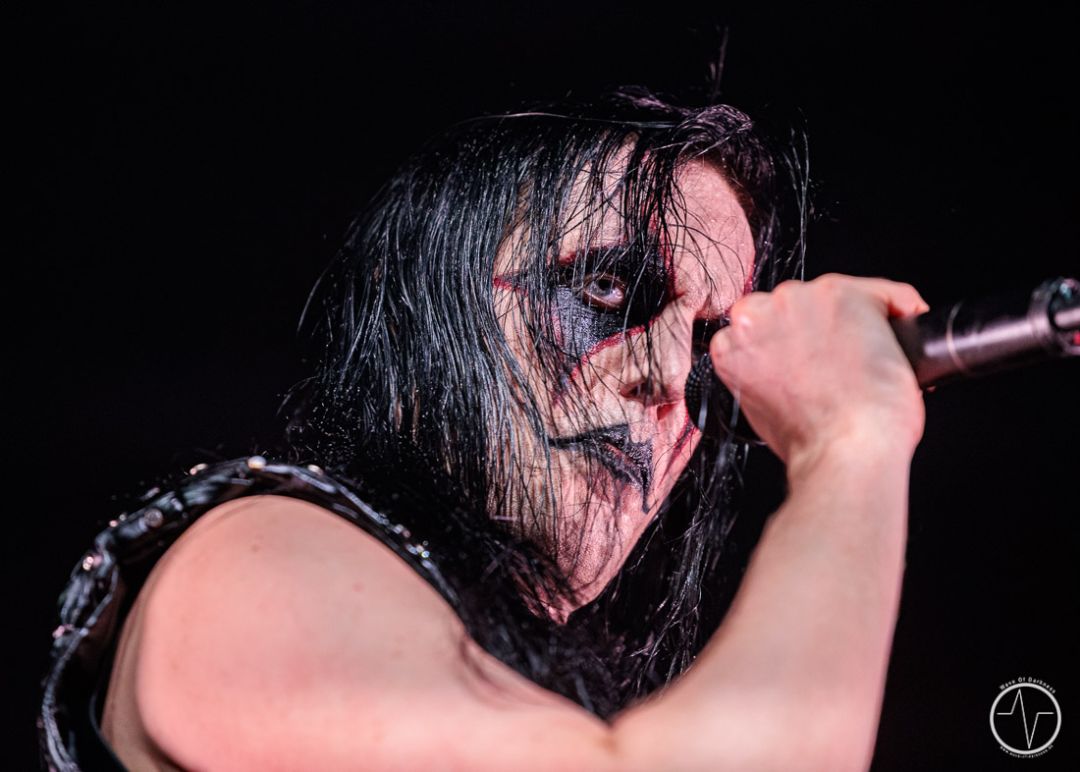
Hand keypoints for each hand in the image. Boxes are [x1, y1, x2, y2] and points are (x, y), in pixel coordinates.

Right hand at [709, 273, 929, 467]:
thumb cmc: (809, 440)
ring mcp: (802, 299)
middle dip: (821, 328)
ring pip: (838, 297)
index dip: (794, 344)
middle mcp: (760, 312)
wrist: (843, 447)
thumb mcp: (763, 407)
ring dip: (857, 320)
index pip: (765, 326)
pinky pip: (886, 295)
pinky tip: (905, 342)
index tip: (813, 360)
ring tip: (870, 360)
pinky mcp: (848, 295)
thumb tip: (792, 365)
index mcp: (732, 342)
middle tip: (842, 364)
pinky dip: (903, 311)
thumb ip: (765, 372)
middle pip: (797, 306)